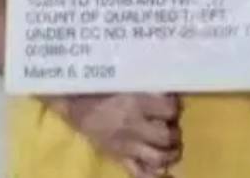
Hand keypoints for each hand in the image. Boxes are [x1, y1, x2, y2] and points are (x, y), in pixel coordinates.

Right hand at [47, 93, 181, 177]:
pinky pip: (139, 173)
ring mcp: (127, 146)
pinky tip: (160, 168)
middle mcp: (134, 127)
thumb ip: (148, 87)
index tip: (172, 104)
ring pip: (158, 158)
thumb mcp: (126, 81)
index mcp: (136, 104)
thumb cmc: (101, 88)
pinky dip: (153, 174)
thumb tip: (168, 90)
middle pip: (167, 137)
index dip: (174, 106)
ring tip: (171, 148)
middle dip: (174, 133)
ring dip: (170, 154)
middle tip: (172, 128)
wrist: (75, 105)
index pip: (169, 109)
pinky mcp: (119, 158)